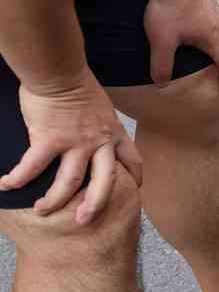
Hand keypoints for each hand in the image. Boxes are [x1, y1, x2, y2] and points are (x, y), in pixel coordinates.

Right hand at [1, 72, 141, 221]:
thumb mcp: (101, 108)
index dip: (134, 178)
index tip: (134, 190)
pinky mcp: (49, 139)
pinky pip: (33, 167)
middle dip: (95, 205)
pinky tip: (6, 185)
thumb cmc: (76, 85)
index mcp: (113, 132)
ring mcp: (76, 142)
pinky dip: (18, 178)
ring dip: (54, 200)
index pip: (132, 159)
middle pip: (105, 182)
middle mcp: (99, 141)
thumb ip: (99, 125)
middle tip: (83, 220)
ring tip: (42, 210)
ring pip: (70, 182)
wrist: (59, 71)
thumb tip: (90, 134)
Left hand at [143, 0, 218, 97]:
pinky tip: (196, 22)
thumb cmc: (170, 10)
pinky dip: (212, 24)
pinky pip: (215, 16)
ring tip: (214, 44)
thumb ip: (161, 64)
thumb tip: (162, 83)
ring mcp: (215, 13)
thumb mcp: (162, 41)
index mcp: (213, 41)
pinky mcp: (208, 1)